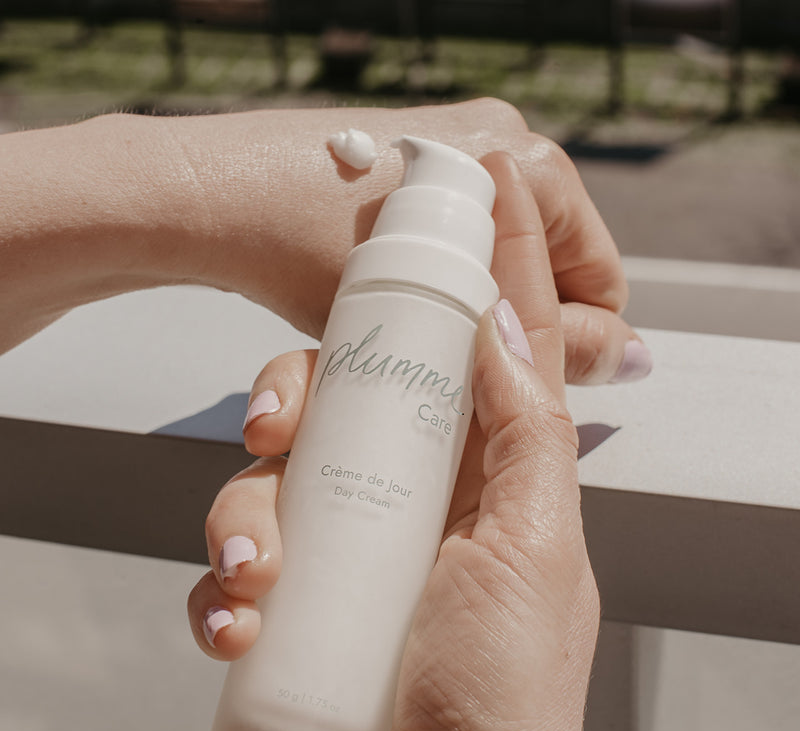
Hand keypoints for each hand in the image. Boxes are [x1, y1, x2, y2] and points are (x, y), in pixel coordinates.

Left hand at [2, 99, 649, 382]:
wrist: (212, 197)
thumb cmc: (311, 247)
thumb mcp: (440, 312)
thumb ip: (547, 340)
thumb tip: (632, 360)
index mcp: (535, 168)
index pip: (600, 280)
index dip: (571, 346)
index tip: (523, 389)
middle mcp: (502, 143)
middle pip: (551, 268)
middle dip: (514, 328)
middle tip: (470, 377)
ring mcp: (454, 145)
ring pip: (503, 256)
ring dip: (476, 308)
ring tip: (432, 346)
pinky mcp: (410, 157)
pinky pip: (461, 234)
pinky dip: (445, 278)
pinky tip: (405, 307)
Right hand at [189, 153, 600, 730]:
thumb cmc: (503, 703)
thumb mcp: (534, 555)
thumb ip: (526, 436)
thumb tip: (501, 324)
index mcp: (489, 472)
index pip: (488, 344)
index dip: (488, 261)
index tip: (480, 182)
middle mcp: (420, 494)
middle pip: (349, 395)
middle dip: (296, 391)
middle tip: (271, 422)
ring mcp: (357, 544)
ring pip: (278, 476)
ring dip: (242, 511)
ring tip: (246, 574)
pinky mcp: (306, 599)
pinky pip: (242, 563)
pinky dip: (221, 587)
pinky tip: (231, 621)